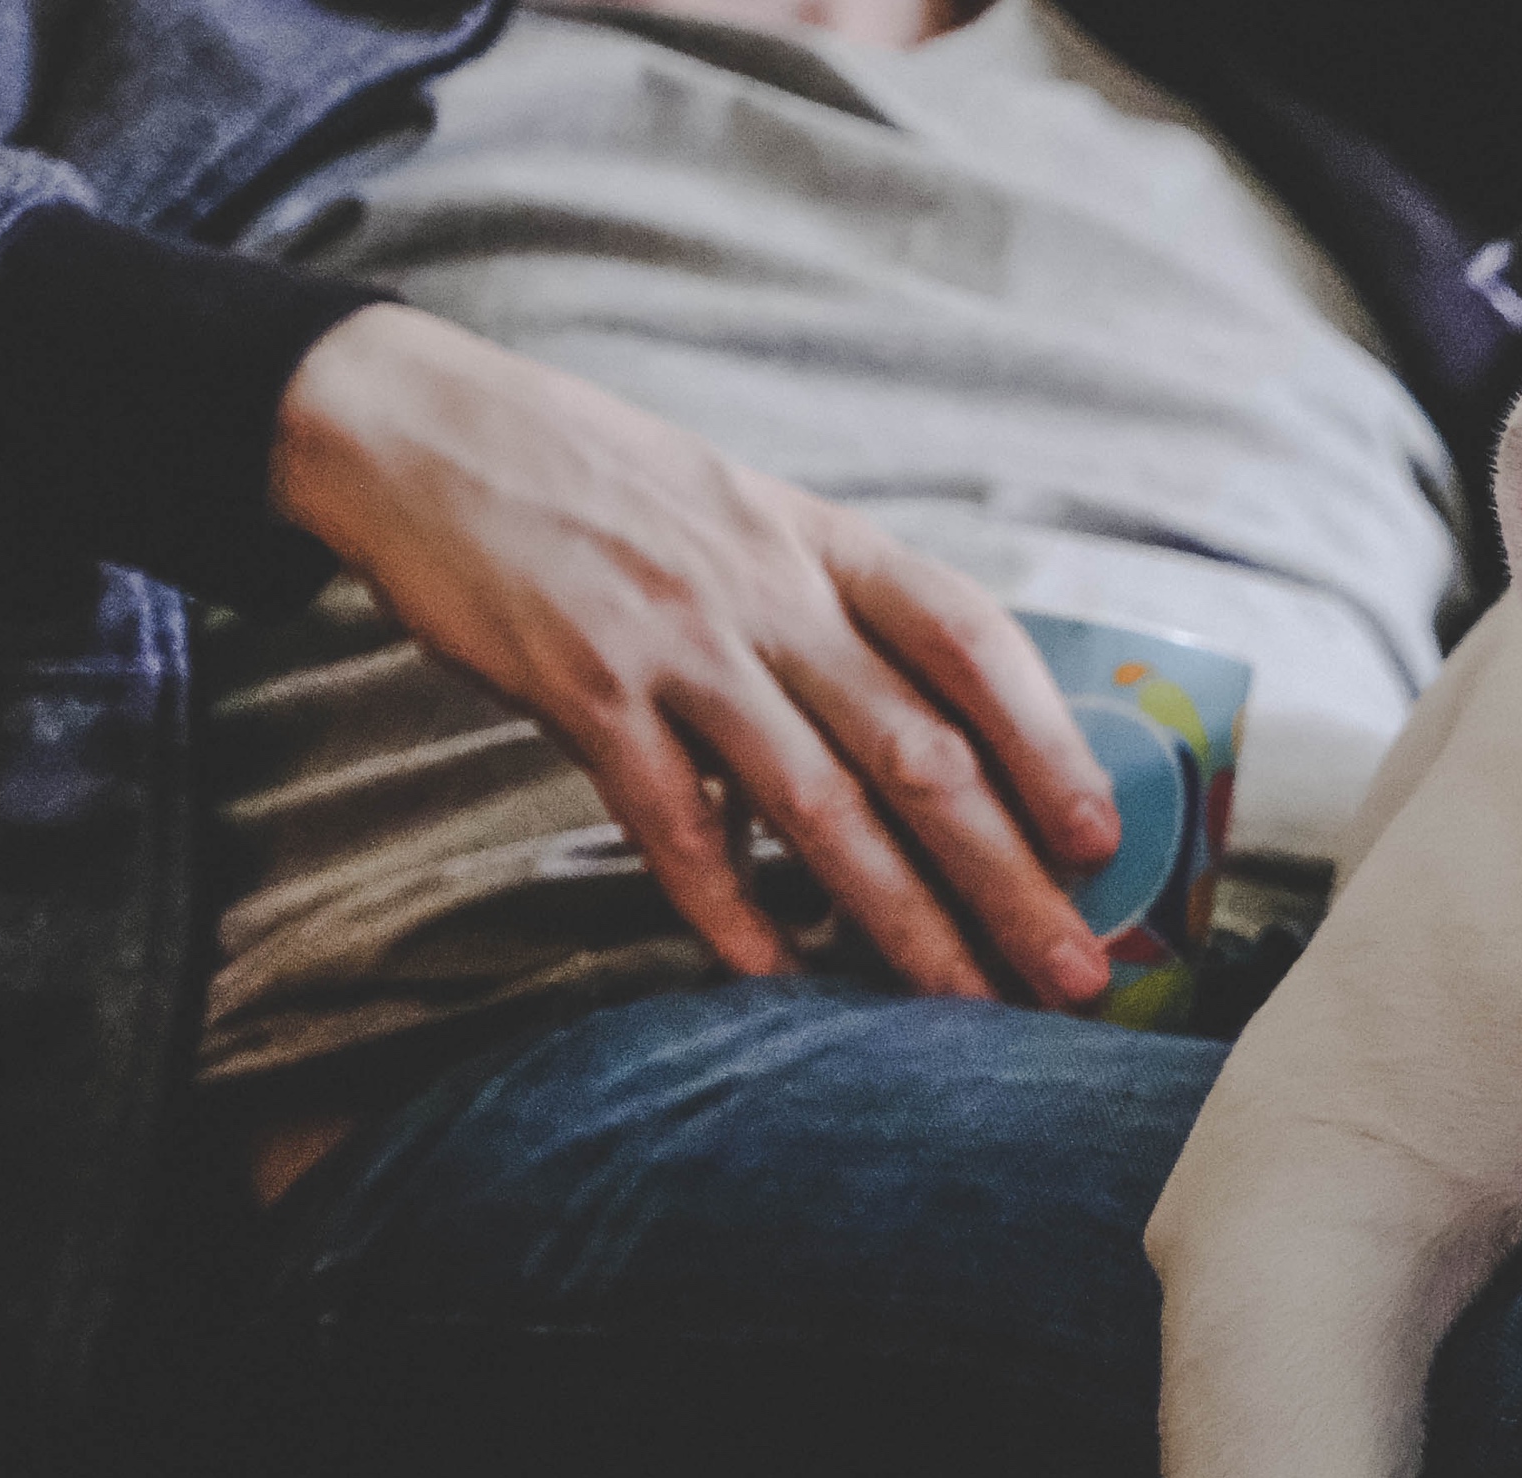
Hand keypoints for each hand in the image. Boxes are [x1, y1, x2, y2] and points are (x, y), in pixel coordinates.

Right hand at [270, 305, 1122, 1003]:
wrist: (419, 428)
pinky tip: (776, 980)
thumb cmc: (606, 487)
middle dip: (1008, 876)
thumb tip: (949, 736)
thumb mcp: (751, 515)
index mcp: (826, 542)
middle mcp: (769, 591)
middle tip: (1073, 974)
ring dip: (903, 921)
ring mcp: (678, 641)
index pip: (973, 641)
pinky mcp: (581, 688)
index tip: (1102, 836)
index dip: (1049, 742)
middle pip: (920, 750)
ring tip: (964, 1006)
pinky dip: (730, 910)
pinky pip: (675, 824)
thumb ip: (840, 612)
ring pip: (819, 807)